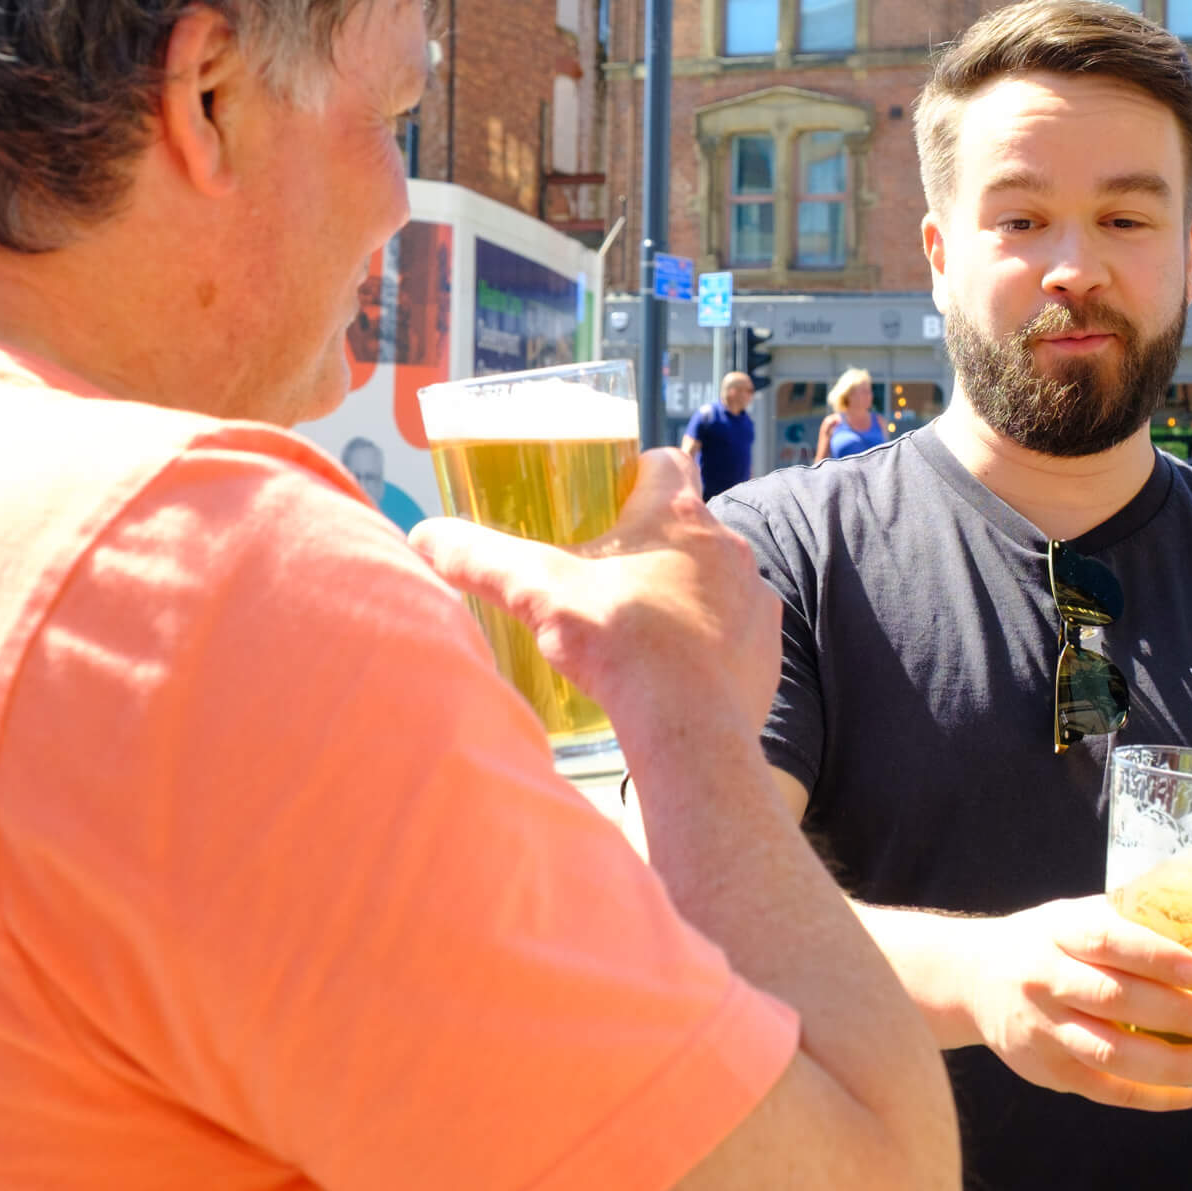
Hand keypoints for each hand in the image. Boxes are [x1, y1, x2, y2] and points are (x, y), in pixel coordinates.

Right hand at [410, 448, 780, 762]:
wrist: (689, 727)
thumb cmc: (619, 643)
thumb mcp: (537, 591)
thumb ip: (480, 558)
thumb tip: (423, 536)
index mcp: (679, 516)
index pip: (666, 463)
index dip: (636, 473)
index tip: (608, 495)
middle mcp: (729, 546)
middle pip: (689, 527)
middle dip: (652, 544)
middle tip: (609, 571)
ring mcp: (754, 599)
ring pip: (716, 581)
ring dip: (684, 594)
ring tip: (640, 627)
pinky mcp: (768, 650)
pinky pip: (739, 634)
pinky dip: (710, 644)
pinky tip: (676, 672)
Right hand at [958, 895, 1191, 1109]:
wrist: (972, 980)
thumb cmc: (1044, 943)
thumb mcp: (1071, 916)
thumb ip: (1125, 920)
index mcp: (1057, 933)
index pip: (1105, 940)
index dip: (1151, 955)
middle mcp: (1046, 981)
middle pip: (1110, 1000)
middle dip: (1169, 1012)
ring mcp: (1045, 1032)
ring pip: (1109, 1054)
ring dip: (1167, 1065)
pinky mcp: (1049, 1073)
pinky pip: (1108, 1091)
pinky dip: (1157, 1097)